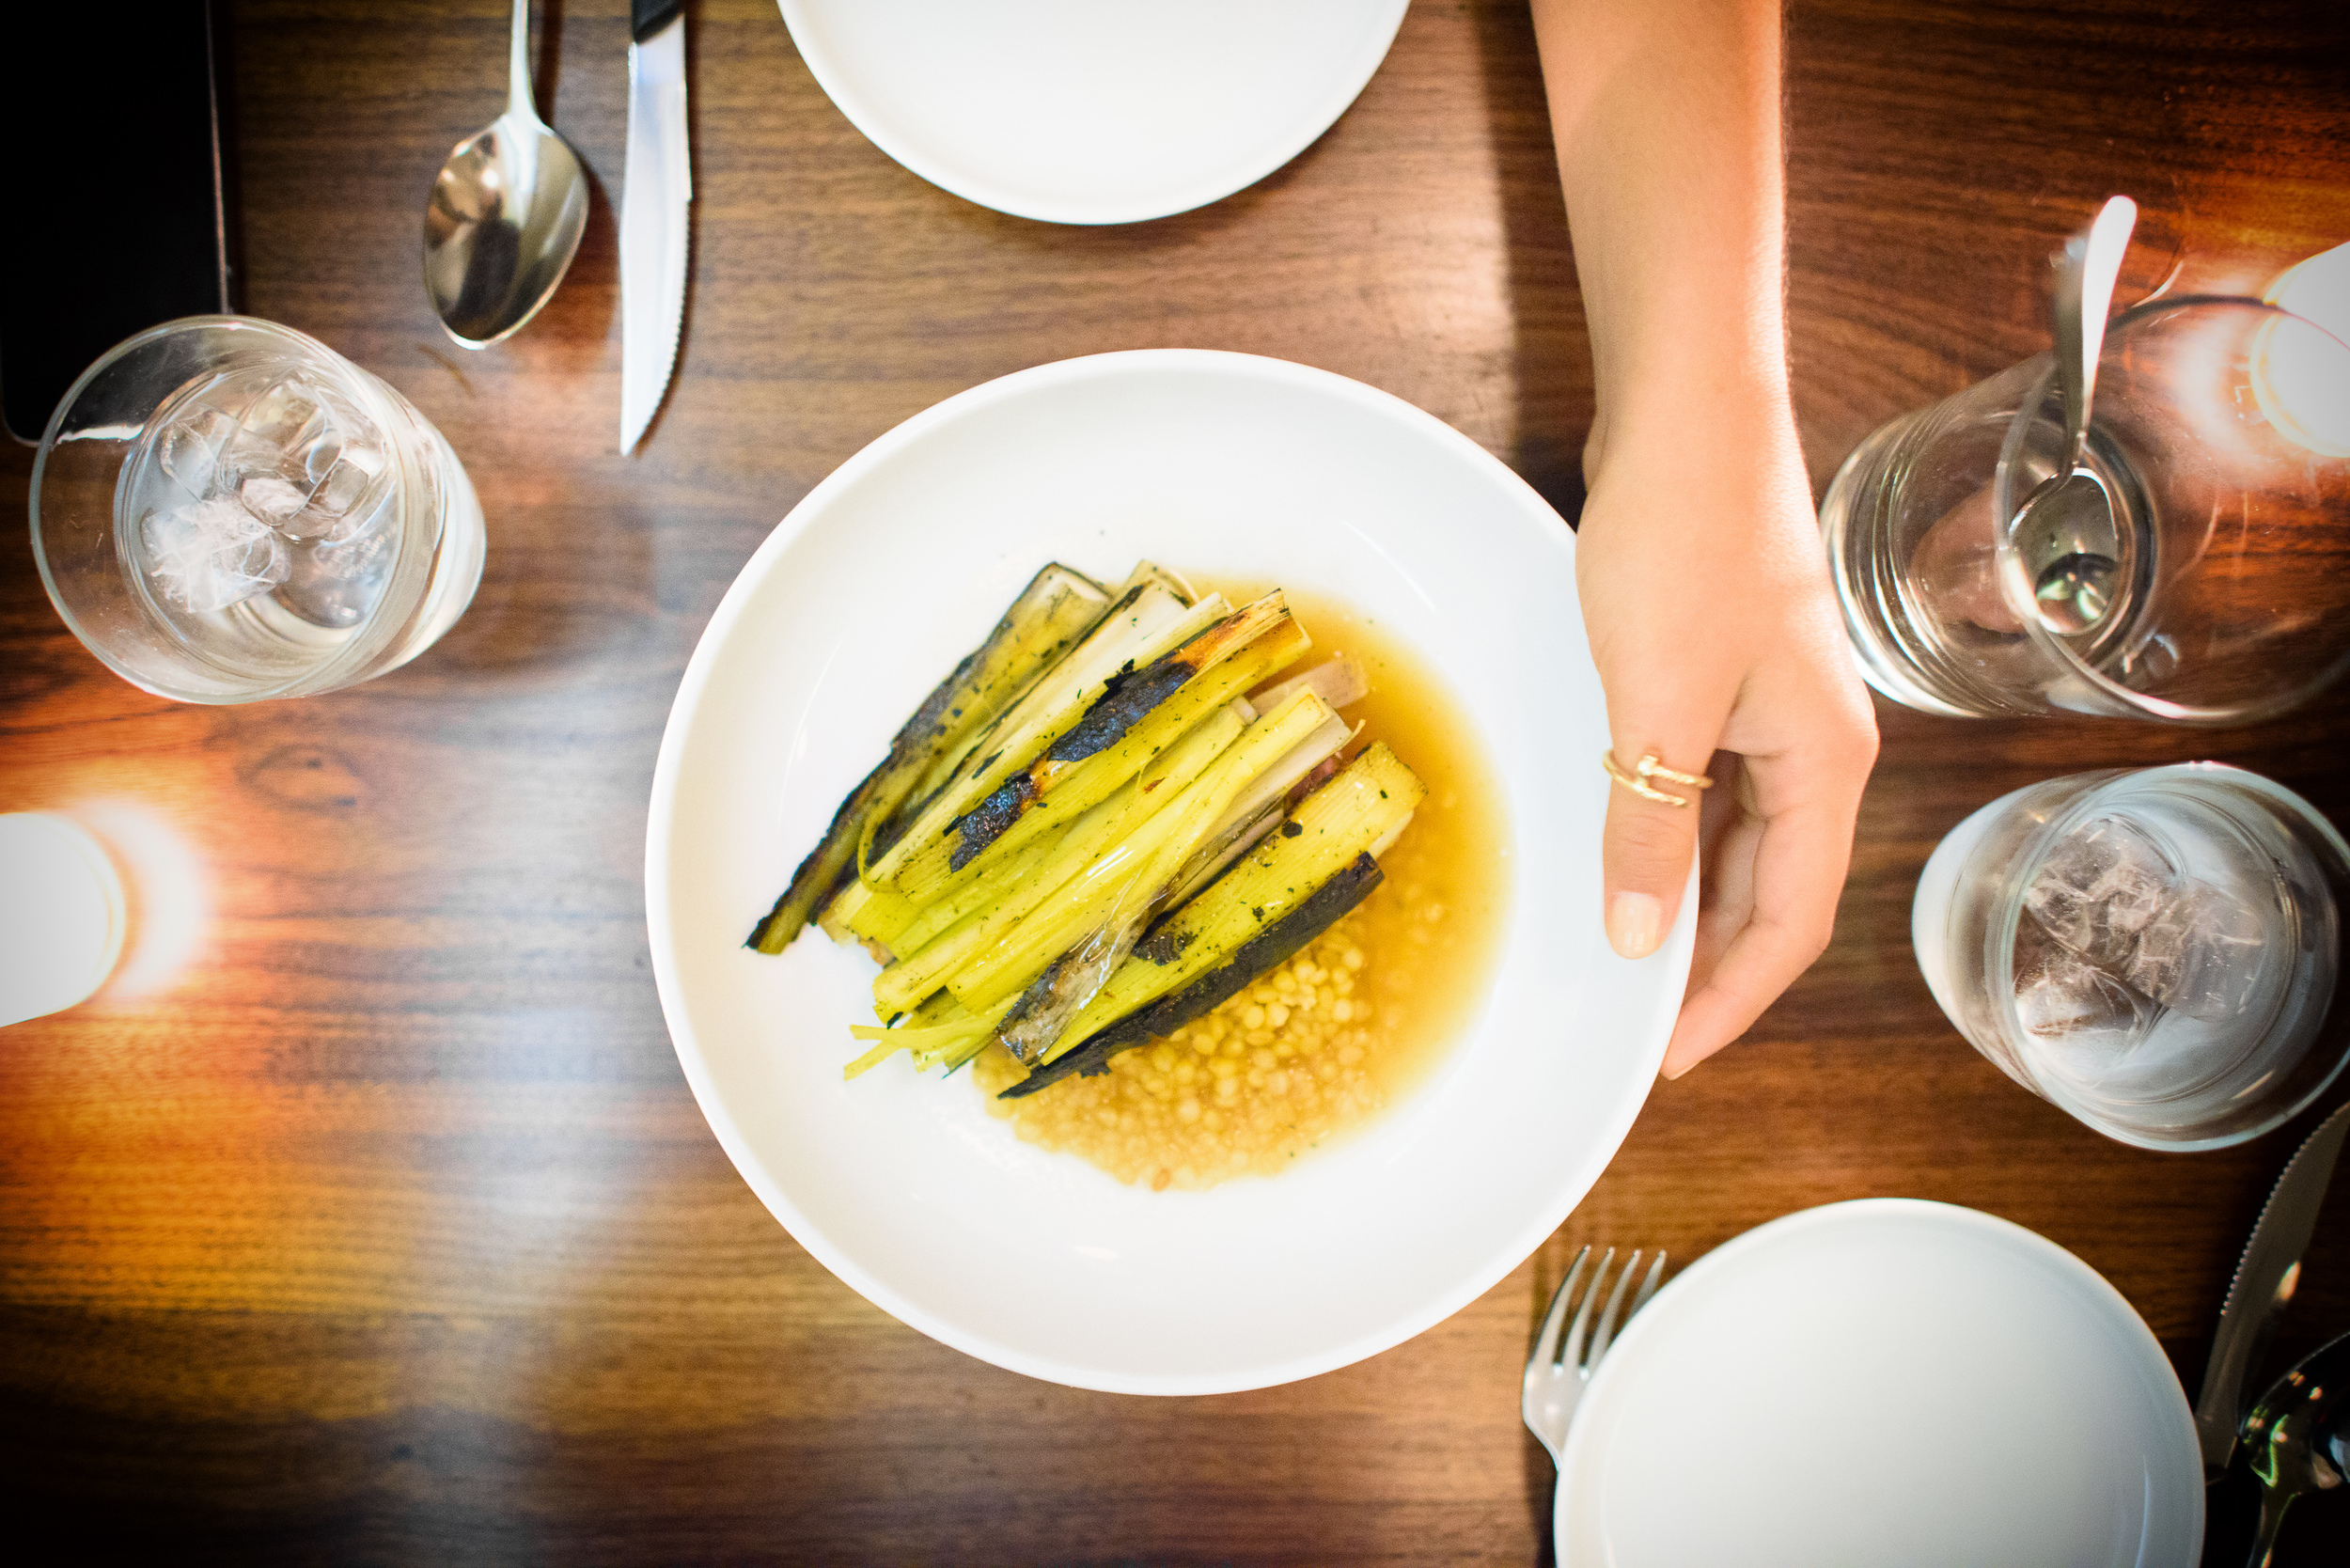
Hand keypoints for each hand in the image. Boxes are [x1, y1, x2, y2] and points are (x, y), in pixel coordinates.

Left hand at [1575, 398, 1878, 1077]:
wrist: (1688, 409)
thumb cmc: (1685, 539)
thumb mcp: (1657, 702)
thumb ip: (1650, 826)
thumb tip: (1641, 939)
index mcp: (1824, 763)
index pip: (1790, 923)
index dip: (1728, 999)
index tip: (1664, 1057)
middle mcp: (1814, 744)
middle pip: (1772, 890)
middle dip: (1708, 963)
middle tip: (1635, 1022)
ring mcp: (1773, 707)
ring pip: (1738, 840)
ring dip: (1688, 901)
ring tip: (1623, 954)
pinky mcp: (1727, 672)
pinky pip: (1709, 787)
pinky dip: (1671, 833)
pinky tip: (1624, 850)